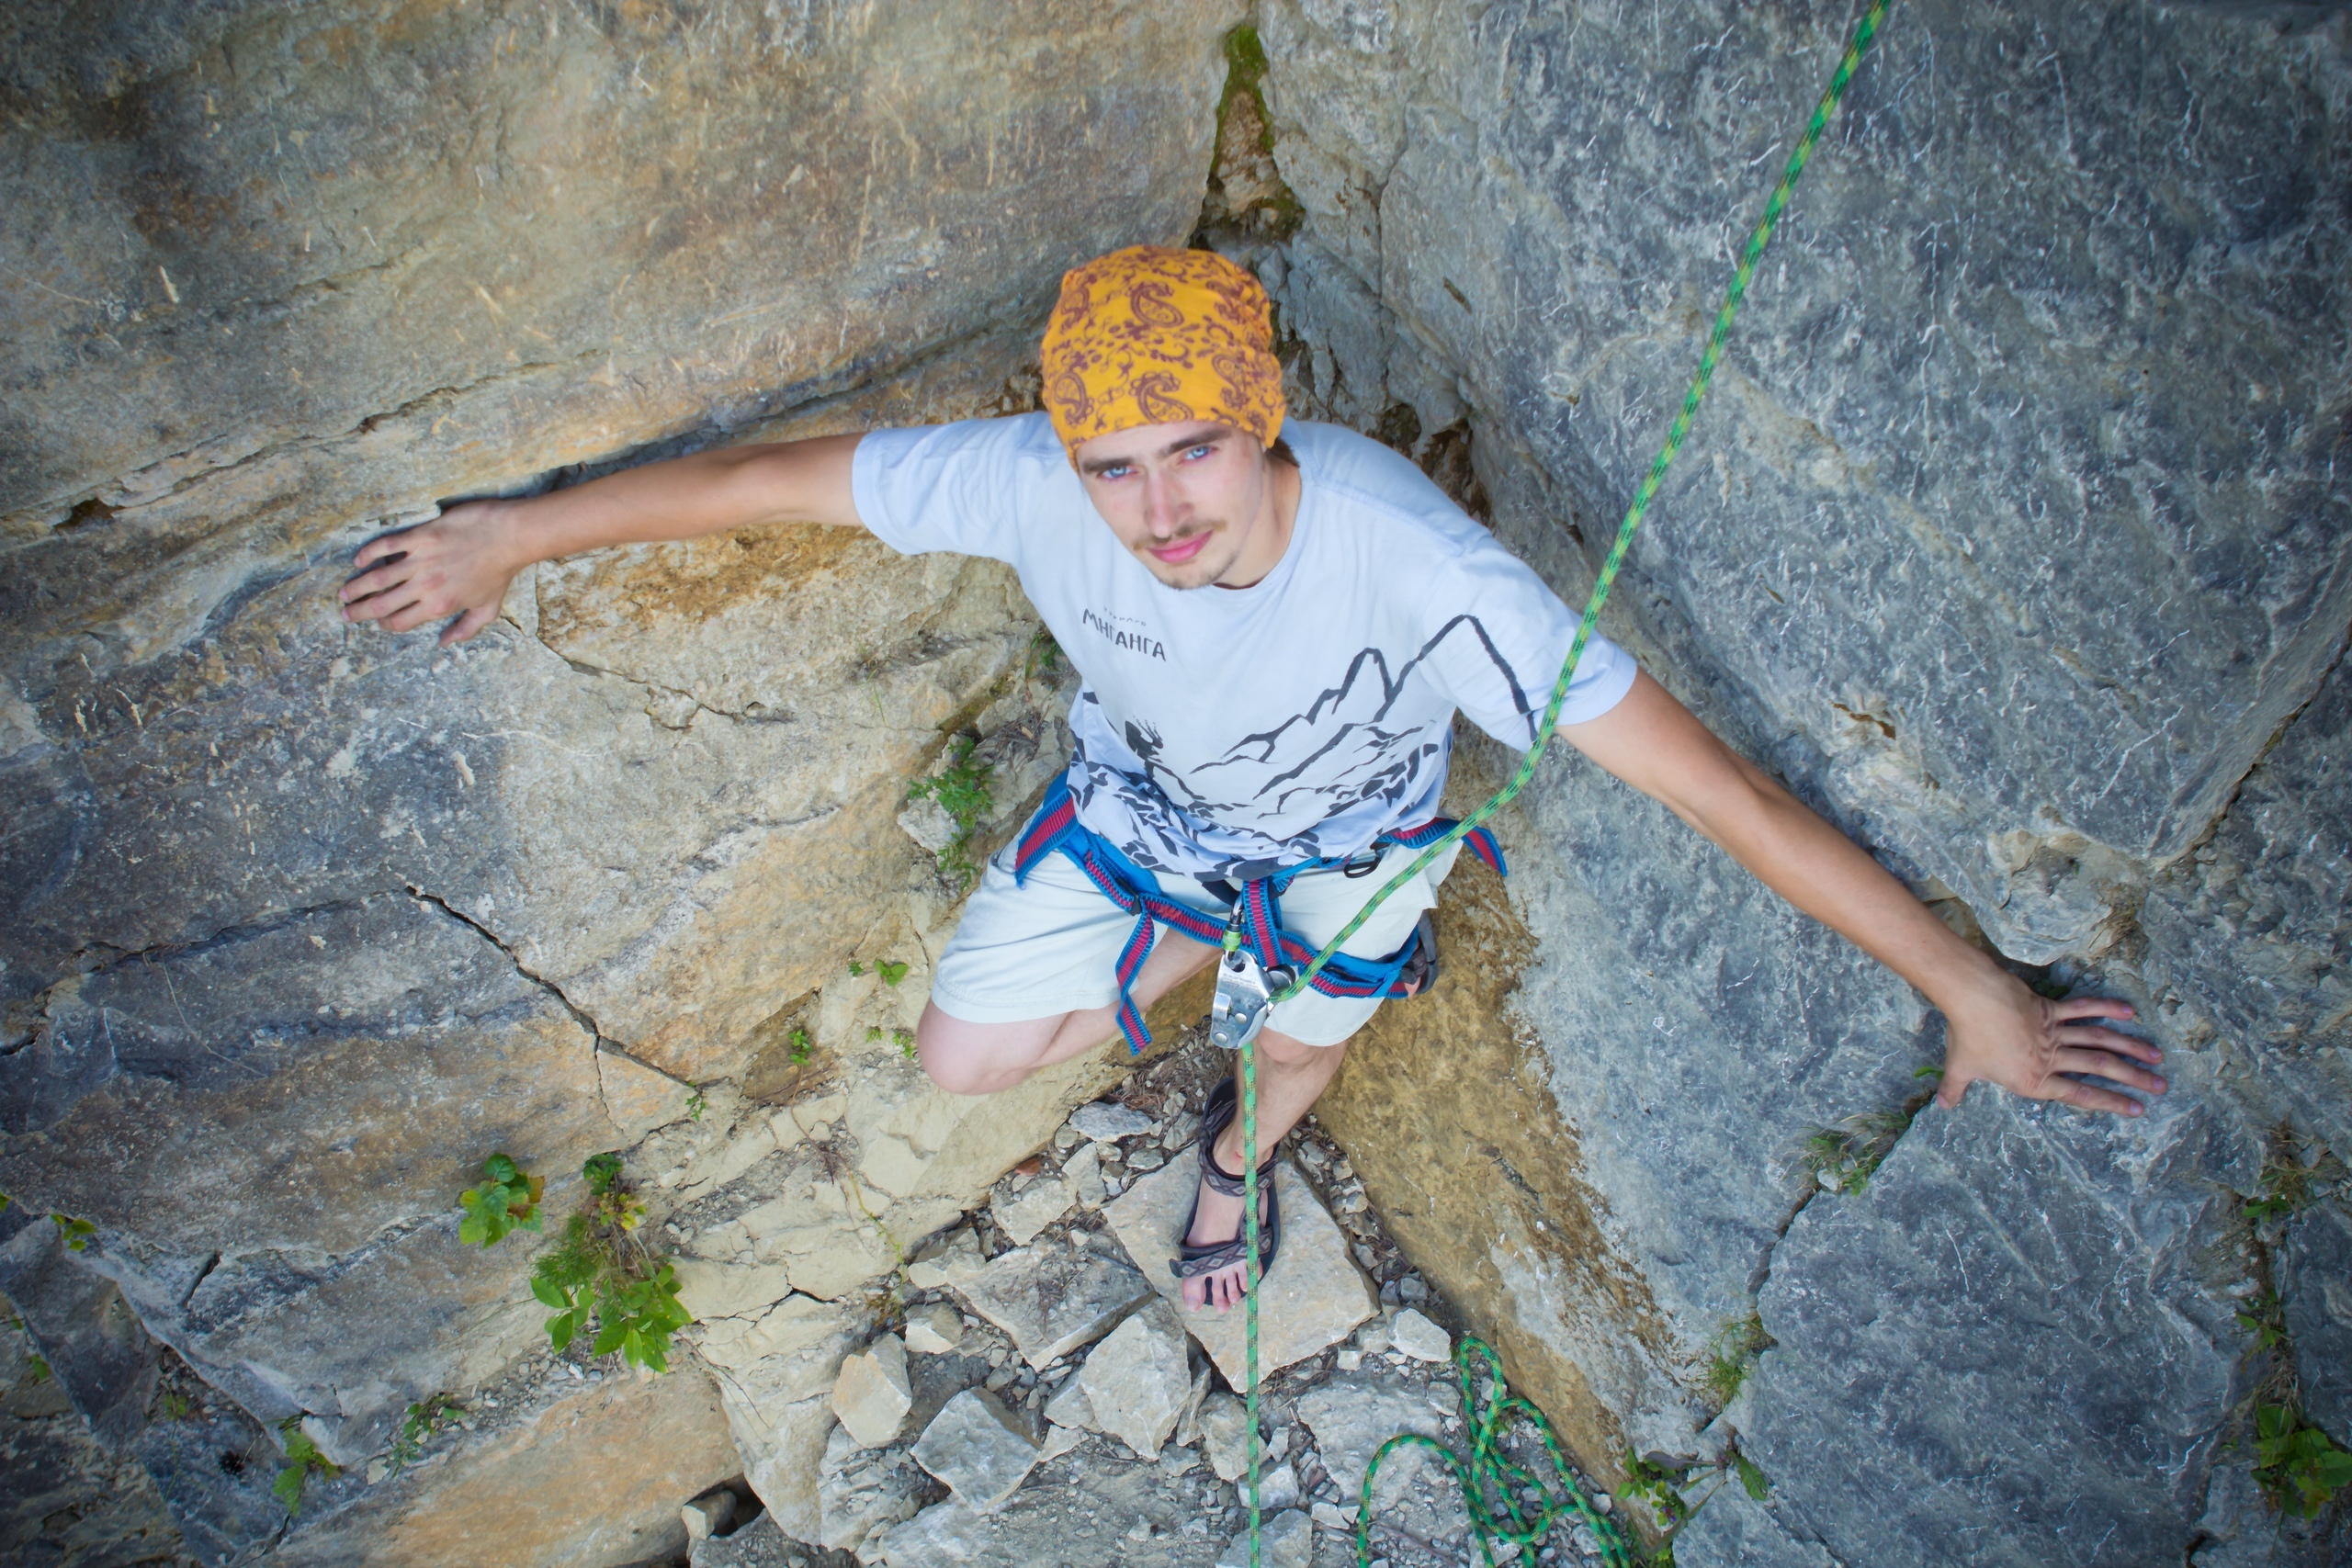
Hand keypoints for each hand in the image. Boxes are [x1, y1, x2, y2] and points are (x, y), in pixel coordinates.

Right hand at [339, 500, 523, 644]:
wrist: (508, 537)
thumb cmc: (500, 573)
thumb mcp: (488, 609)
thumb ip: (465, 629)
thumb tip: (444, 643)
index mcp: (440, 606)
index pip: (401, 622)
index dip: (385, 625)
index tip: (377, 622)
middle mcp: (426, 587)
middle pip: (382, 604)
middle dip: (359, 611)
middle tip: (345, 613)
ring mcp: (421, 561)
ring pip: (377, 578)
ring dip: (356, 587)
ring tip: (343, 593)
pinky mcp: (420, 537)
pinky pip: (387, 546)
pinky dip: (369, 553)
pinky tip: (358, 560)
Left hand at [1935, 967, 2166, 1117]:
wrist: (1973, 999)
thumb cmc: (1967, 1036)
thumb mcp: (1960, 1068)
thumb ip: (1955, 1089)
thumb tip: (1943, 1106)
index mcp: (2033, 1080)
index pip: (2079, 1095)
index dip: (2110, 1102)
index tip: (2137, 1109)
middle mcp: (2051, 1058)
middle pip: (2100, 1069)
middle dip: (2133, 1080)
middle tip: (2161, 1087)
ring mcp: (2054, 1032)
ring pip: (2099, 1042)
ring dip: (2129, 1049)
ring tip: (2156, 1057)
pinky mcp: (2051, 1010)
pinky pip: (2083, 1010)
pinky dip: (2106, 1008)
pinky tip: (2129, 1011)